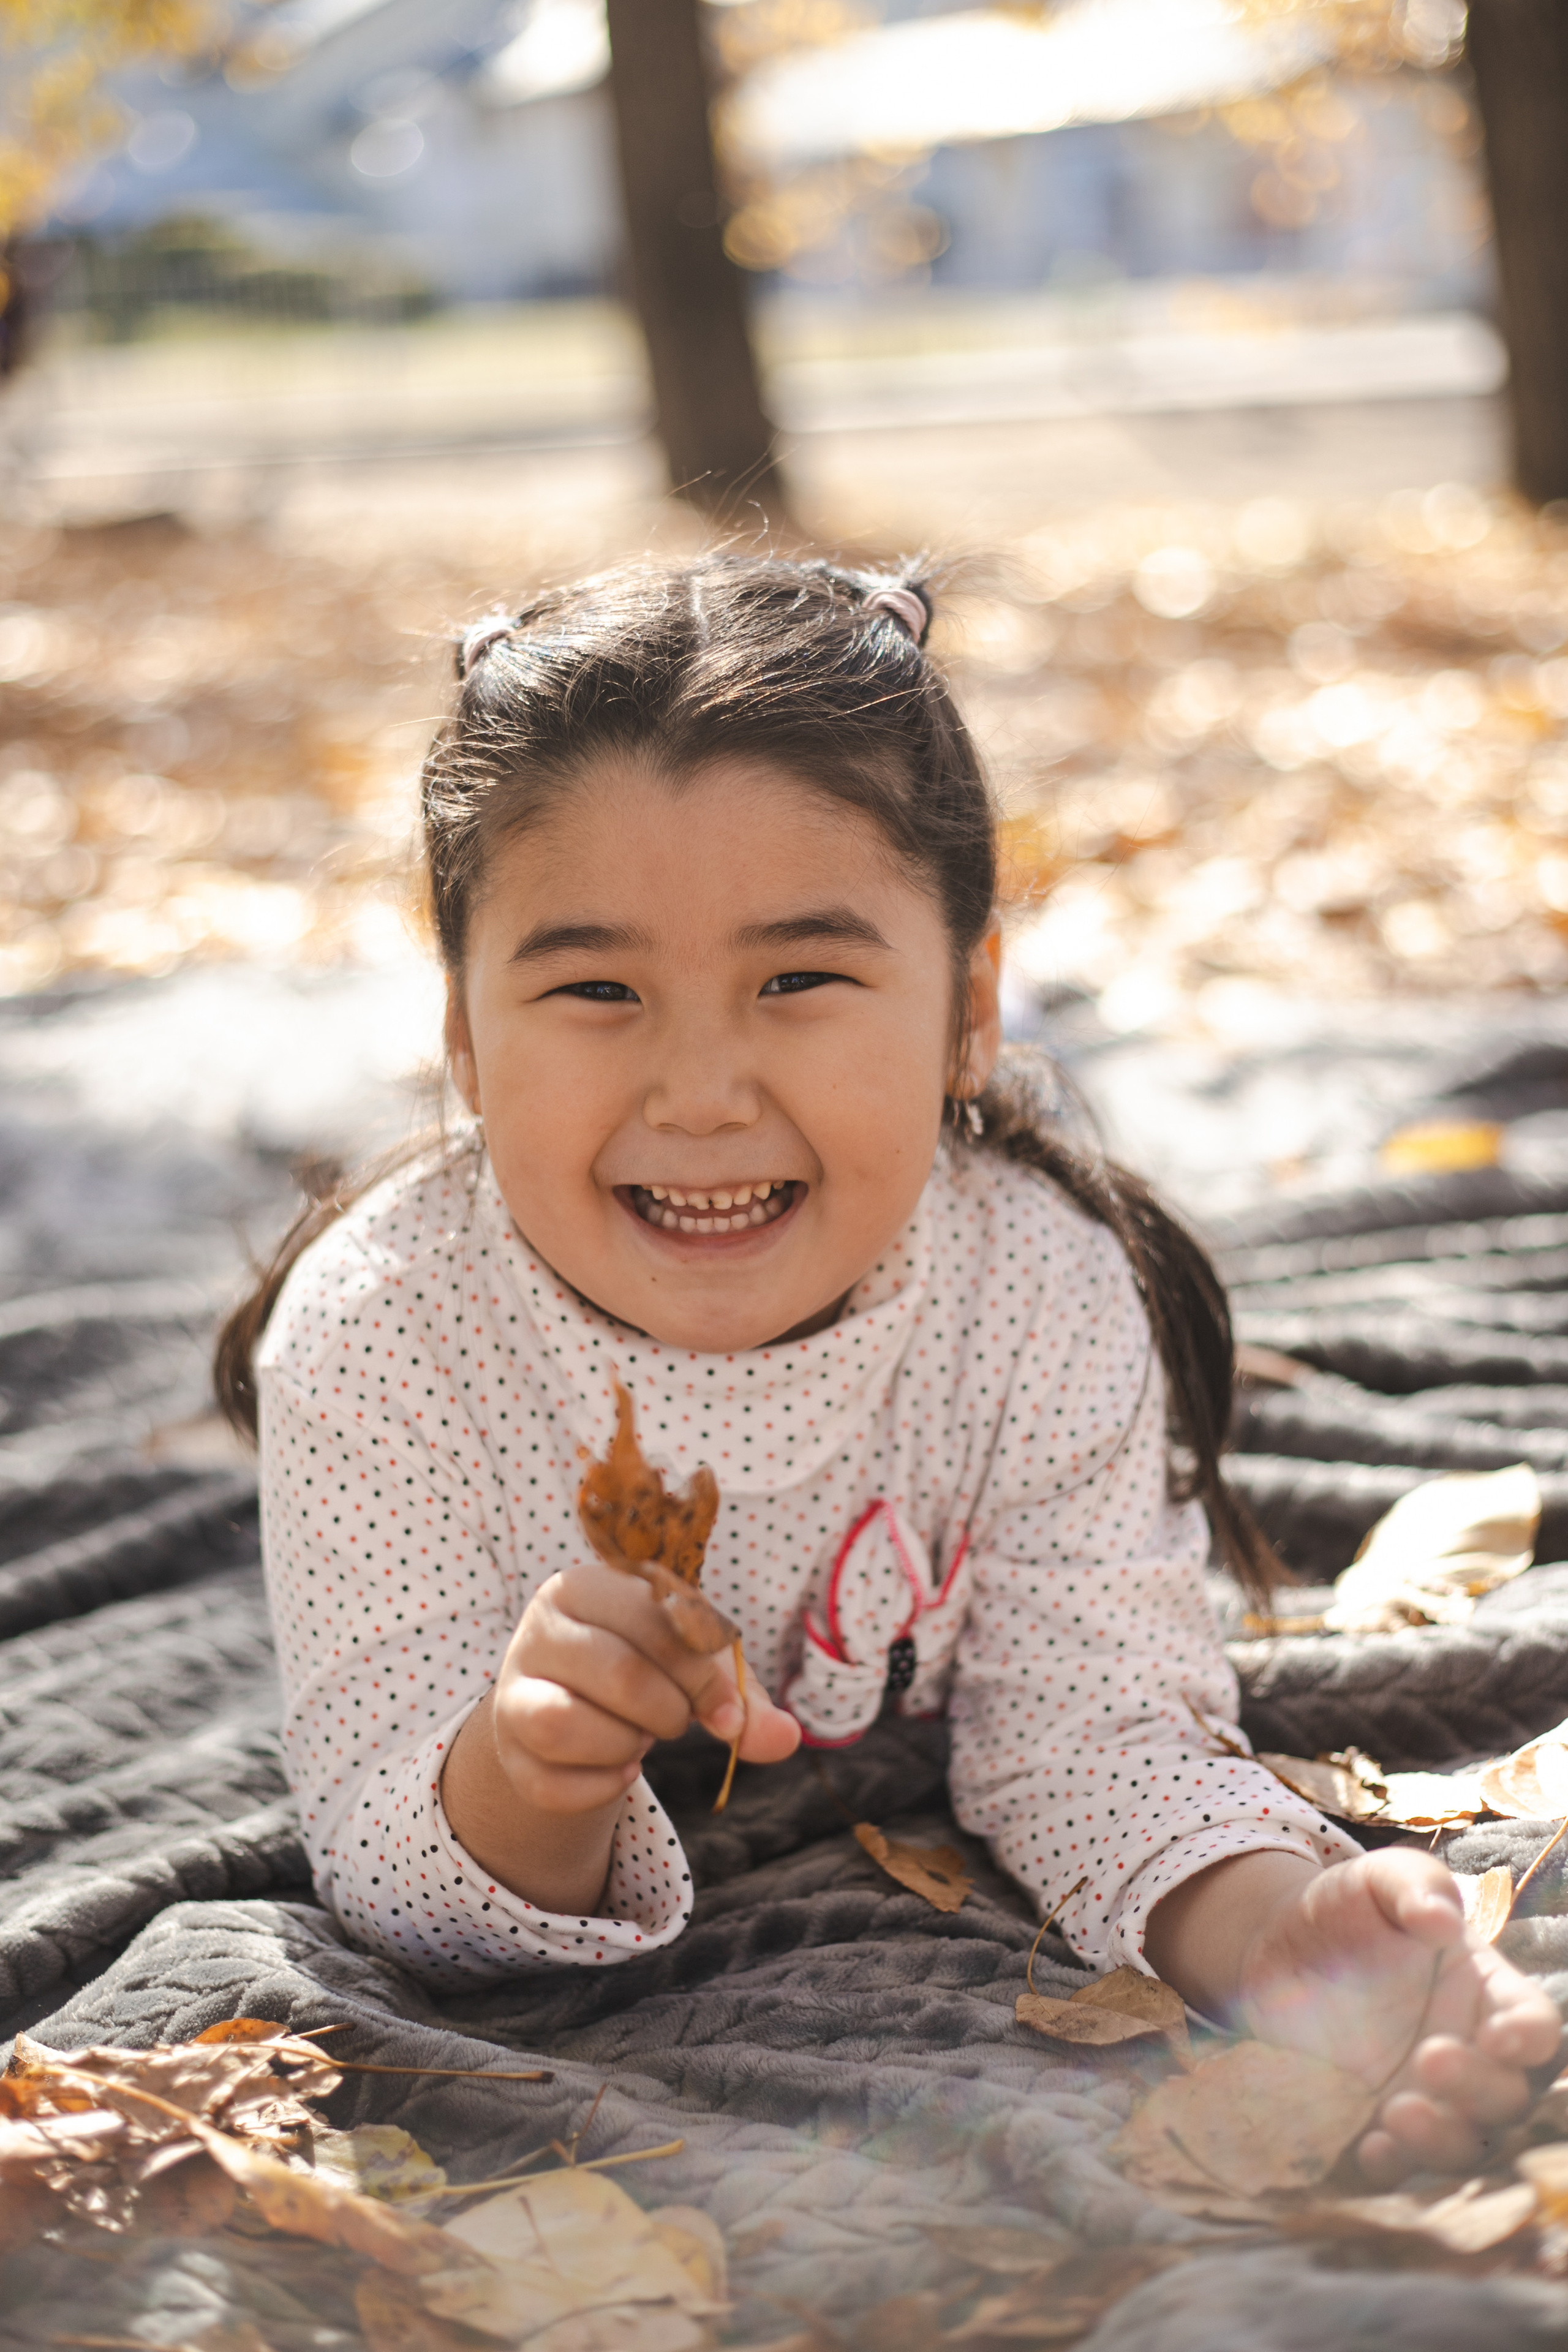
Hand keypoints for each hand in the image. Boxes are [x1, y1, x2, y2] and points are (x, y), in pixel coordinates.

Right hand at [442, 1562, 798, 1913]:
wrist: (569, 1701)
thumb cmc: (644, 1668)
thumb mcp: (695, 1670)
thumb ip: (744, 1700)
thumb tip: (787, 1739)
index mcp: (589, 1584)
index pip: (655, 1622)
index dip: (703, 1676)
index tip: (728, 1714)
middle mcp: (541, 1628)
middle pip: (619, 1674)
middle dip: (667, 1712)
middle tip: (675, 1722)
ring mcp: (512, 1689)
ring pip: (562, 1725)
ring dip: (623, 1745)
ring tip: (637, 1738)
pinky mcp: (507, 1750)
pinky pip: (548, 1783)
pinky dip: (599, 1788)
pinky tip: (619, 1771)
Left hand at [1233, 1849, 1561, 2182]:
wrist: (1275, 1950)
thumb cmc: (1344, 1909)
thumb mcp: (1375, 1880)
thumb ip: (1414, 1886)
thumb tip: (1442, 1917)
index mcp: (1486, 1992)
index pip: (1535, 2024)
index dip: (1528, 2036)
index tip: (1499, 2037)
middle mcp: (1471, 2053)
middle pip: (1508, 2094)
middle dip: (1478, 2087)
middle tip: (1430, 2058)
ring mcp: (1430, 2098)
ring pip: (1467, 2142)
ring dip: (1443, 2138)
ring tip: (1397, 2111)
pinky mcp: (1381, 2127)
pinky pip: (1403, 2165)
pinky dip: (1394, 2165)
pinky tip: (1370, 2150)